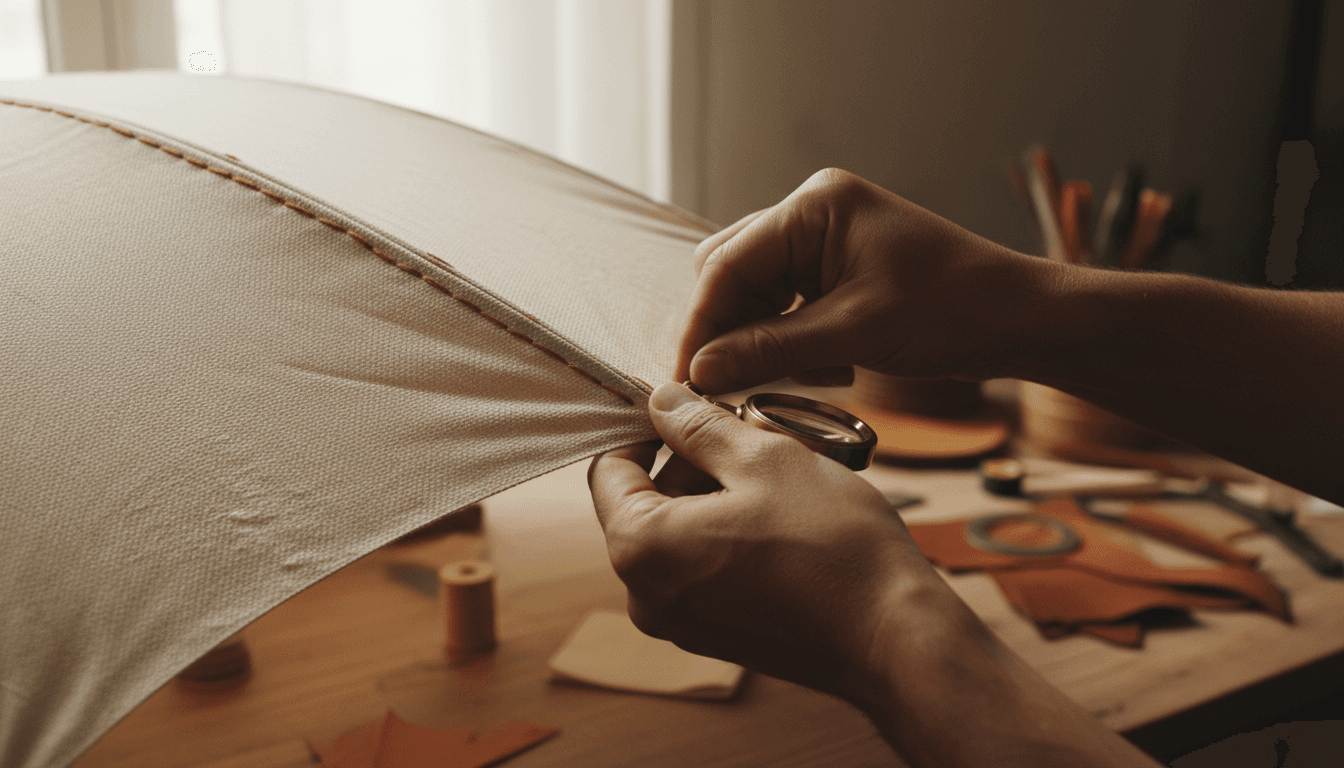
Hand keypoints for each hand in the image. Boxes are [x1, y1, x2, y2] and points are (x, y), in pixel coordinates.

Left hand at [587, 381, 945, 698]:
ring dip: (715, 495)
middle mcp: (644, 595)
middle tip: (752, 435)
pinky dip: (729, 534)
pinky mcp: (715, 636)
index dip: (646, 428)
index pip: (608, 468)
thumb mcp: (764, 458)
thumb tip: (661, 400)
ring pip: (677, 533)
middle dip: (690, 462)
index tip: (692, 406)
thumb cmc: (831, 546)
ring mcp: (680, 623)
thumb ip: (699, 426)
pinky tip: (783, 518)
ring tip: (777, 476)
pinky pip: (702, 568)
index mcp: (639, 546)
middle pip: (642, 502)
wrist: (895, 638)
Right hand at [677, 168, 1060, 393]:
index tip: (685, 377)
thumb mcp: (856, 333)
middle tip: (733, 385)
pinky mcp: (839, 274)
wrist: (1022, 321)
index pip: (728, 264)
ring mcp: (826, 243)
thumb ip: (770, 348)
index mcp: (816, 205)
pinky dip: (796, 345)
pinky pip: (788, 310)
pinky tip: (834, 369)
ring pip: (758, 297)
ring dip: (768, 342)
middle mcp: (814, 215)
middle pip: (733, 275)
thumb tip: (699, 370)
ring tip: (811, 375)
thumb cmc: (954, 310)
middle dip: (733, 332)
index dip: (702, 324)